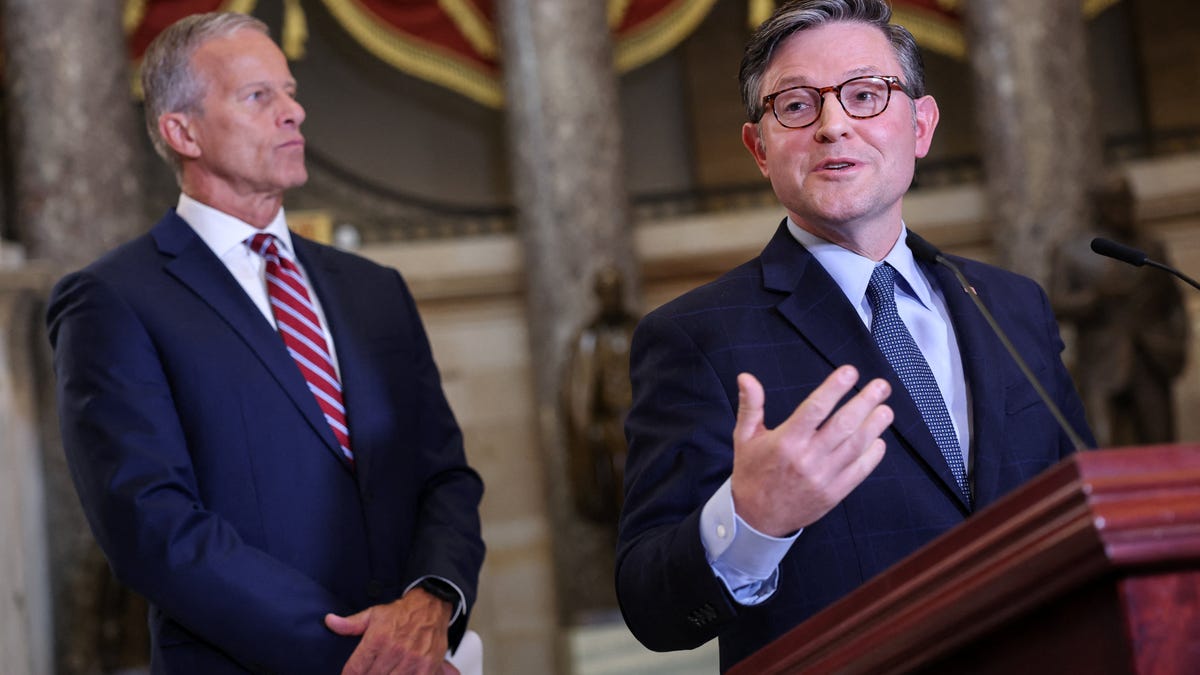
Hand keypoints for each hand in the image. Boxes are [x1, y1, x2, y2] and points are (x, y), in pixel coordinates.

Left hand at [325, 587, 457, 674]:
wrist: (431, 606)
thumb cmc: (401, 613)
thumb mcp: (373, 614)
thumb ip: (350, 624)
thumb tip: (329, 621)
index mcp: (378, 638)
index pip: (355, 669)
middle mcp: (394, 650)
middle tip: (366, 672)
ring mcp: (411, 660)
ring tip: (383, 672)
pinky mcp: (426, 667)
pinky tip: (396, 674)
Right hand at [731, 365, 892, 536]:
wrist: (756, 517)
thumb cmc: (752, 472)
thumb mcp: (745, 437)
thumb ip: (751, 405)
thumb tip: (746, 377)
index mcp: (785, 441)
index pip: (815, 409)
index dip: (834, 388)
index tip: (850, 372)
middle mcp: (806, 458)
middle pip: (843, 425)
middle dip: (865, 403)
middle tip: (881, 386)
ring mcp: (822, 478)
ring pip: (855, 447)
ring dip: (874, 427)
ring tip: (885, 410)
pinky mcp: (833, 494)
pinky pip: (858, 472)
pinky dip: (872, 456)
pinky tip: (879, 440)